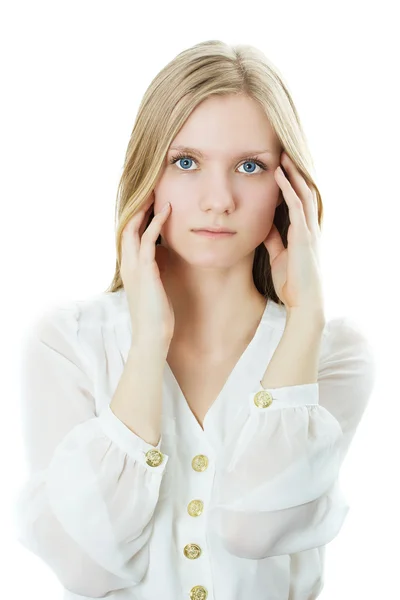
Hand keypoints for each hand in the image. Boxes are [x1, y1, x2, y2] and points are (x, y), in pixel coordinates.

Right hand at [120, 192, 174, 343]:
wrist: (151, 336)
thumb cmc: (156, 316)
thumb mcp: (154, 289)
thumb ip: (154, 273)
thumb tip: (164, 261)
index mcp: (128, 268)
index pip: (127, 236)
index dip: (136, 217)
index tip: (149, 203)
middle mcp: (127, 264)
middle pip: (126, 226)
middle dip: (137, 207)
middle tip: (150, 190)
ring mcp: (134, 267)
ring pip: (134, 228)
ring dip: (145, 209)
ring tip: (156, 193)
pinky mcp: (146, 270)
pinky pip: (149, 240)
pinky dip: (157, 223)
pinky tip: (167, 211)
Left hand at [263, 152, 324, 314]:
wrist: (302, 302)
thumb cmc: (292, 282)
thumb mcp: (279, 256)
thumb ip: (274, 240)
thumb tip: (264, 226)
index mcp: (304, 232)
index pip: (300, 202)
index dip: (292, 185)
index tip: (281, 169)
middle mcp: (309, 228)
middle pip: (305, 192)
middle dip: (294, 173)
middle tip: (283, 154)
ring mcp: (309, 231)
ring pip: (303, 194)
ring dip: (292, 174)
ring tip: (282, 157)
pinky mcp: (304, 236)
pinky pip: (296, 206)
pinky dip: (288, 188)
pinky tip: (278, 175)